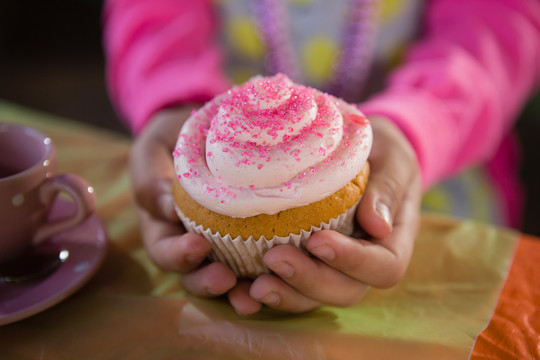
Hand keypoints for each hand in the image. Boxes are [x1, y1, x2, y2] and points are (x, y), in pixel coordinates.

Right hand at [130, 106, 258, 309]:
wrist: (208, 132)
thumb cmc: (173, 140)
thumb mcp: (154, 148)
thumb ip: (152, 176)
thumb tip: (168, 206)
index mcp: (163, 226)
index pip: (164, 250)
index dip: (178, 254)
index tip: (198, 244)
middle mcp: (190, 242)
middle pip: (194, 274)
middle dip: (207, 282)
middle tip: (225, 278)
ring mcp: (221, 244)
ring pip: (227, 277)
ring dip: (239, 291)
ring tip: (254, 296)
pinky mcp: (250, 238)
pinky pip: (257, 261)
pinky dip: (269, 273)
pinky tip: (285, 277)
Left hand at [238, 117, 421, 313]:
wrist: (363, 151)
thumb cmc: (381, 152)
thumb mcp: (392, 158)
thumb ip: (388, 188)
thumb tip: (378, 227)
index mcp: (392, 241)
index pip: (383, 267)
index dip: (352, 261)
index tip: (318, 240)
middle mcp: (364, 264)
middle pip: (344, 290)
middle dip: (309, 281)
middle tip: (274, 259)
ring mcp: (333, 269)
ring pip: (314, 297)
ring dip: (285, 295)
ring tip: (254, 287)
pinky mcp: (306, 264)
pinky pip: (289, 286)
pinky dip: (263, 292)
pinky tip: (238, 290)